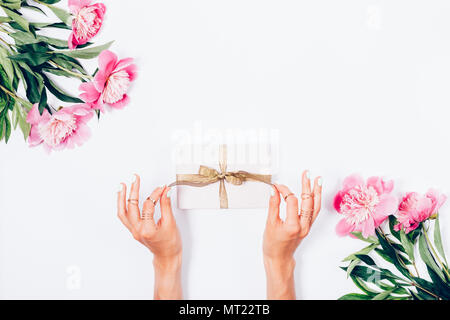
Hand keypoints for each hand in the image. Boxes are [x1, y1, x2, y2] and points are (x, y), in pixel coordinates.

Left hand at [117, 174, 181, 298]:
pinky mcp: (133, 230)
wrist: (167, 256)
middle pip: (132, 206)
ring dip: (122, 197)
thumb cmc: (170, 243)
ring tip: (122, 185)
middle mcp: (138, 230)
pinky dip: (123, 205)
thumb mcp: (171, 223)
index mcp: (147, 229)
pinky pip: (124, 216)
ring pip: (122, 212)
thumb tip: (165, 191)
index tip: (162, 188)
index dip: (155, 194)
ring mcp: (134, 230)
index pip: (148, 205)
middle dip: (133, 190)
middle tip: (135, 178)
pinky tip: (124, 197)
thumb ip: (166, 205)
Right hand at [263, 170, 321, 298]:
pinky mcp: (308, 227)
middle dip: (307, 185)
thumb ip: (273, 205)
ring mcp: (308, 226)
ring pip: (315, 206)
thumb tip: (274, 190)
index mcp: (293, 225)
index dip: (284, 190)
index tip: (276, 186)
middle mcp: (303, 225)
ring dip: (317, 192)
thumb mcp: (270, 223)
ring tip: (318, 179)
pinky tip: (315, 193)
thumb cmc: (273, 244)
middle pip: (308, 201)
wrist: (279, 258)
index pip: (291, 200)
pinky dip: (315, 201)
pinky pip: (315, 211)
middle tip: (306, 173)